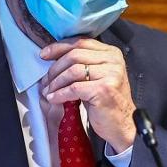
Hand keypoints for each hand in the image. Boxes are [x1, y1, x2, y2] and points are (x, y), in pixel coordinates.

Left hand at [41, 38, 136, 152]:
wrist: (121, 124)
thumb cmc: (106, 102)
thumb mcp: (97, 76)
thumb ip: (83, 63)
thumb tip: (54, 58)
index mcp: (112, 53)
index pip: (80, 42)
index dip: (59, 47)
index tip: (44, 54)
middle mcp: (114, 61)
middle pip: (75, 55)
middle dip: (55, 68)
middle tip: (46, 80)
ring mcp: (111, 74)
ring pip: (73, 71)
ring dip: (56, 82)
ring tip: (49, 91)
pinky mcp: (104, 89)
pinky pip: (74, 88)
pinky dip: (60, 94)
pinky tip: (54, 99)